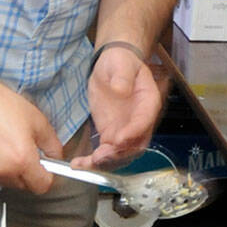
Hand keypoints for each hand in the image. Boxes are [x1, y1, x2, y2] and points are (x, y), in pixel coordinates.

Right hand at [0, 78, 59, 191]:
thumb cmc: (0, 105)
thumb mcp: (37, 120)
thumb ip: (52, 144)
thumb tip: (56, 157)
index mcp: (22, 159)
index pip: (41, 186)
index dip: (45, 177)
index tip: (43, 170)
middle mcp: (3, 170)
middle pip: (22, 185)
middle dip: (26, 172)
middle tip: (21, 152)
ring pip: (4, 181)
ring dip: (8, 170)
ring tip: (3, 147)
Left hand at [75, 51, 162, 170]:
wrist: (112, 66)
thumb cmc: (120, 62)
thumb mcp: (121, 63)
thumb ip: (122, 76)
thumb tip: (121, 90)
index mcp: (147, 102)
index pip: (144, 122)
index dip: (132, 133)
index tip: (117, 140)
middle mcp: (140, 121)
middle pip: (134, 146)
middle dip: (118, 155)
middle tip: (99, 157)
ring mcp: (125, 130)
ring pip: (120, 155)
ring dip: (104, 163)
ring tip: (85, 164)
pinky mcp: (111, 134)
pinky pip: (105, 152)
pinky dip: (93, 161)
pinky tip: (79, 164)